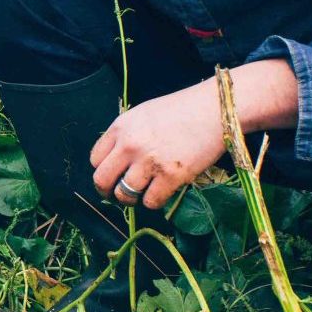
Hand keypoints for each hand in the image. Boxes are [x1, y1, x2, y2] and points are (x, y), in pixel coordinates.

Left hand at [89, 79, 226, 210]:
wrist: (215, 109)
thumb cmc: (181, 110)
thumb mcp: (144, 114)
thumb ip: (127, 135)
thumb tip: (116, 160)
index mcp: (121, 127)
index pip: (95, 159)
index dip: (104, 170)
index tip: (113, 175)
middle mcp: (130, 145)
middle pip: (102, 181)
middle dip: (108, 191)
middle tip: (118, 194)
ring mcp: (150, 161)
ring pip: (124, 194)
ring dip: (132, 199)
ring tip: (143, 192)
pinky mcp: (171, 176)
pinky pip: (151, 201)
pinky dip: (154, 201)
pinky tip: (162, 192)